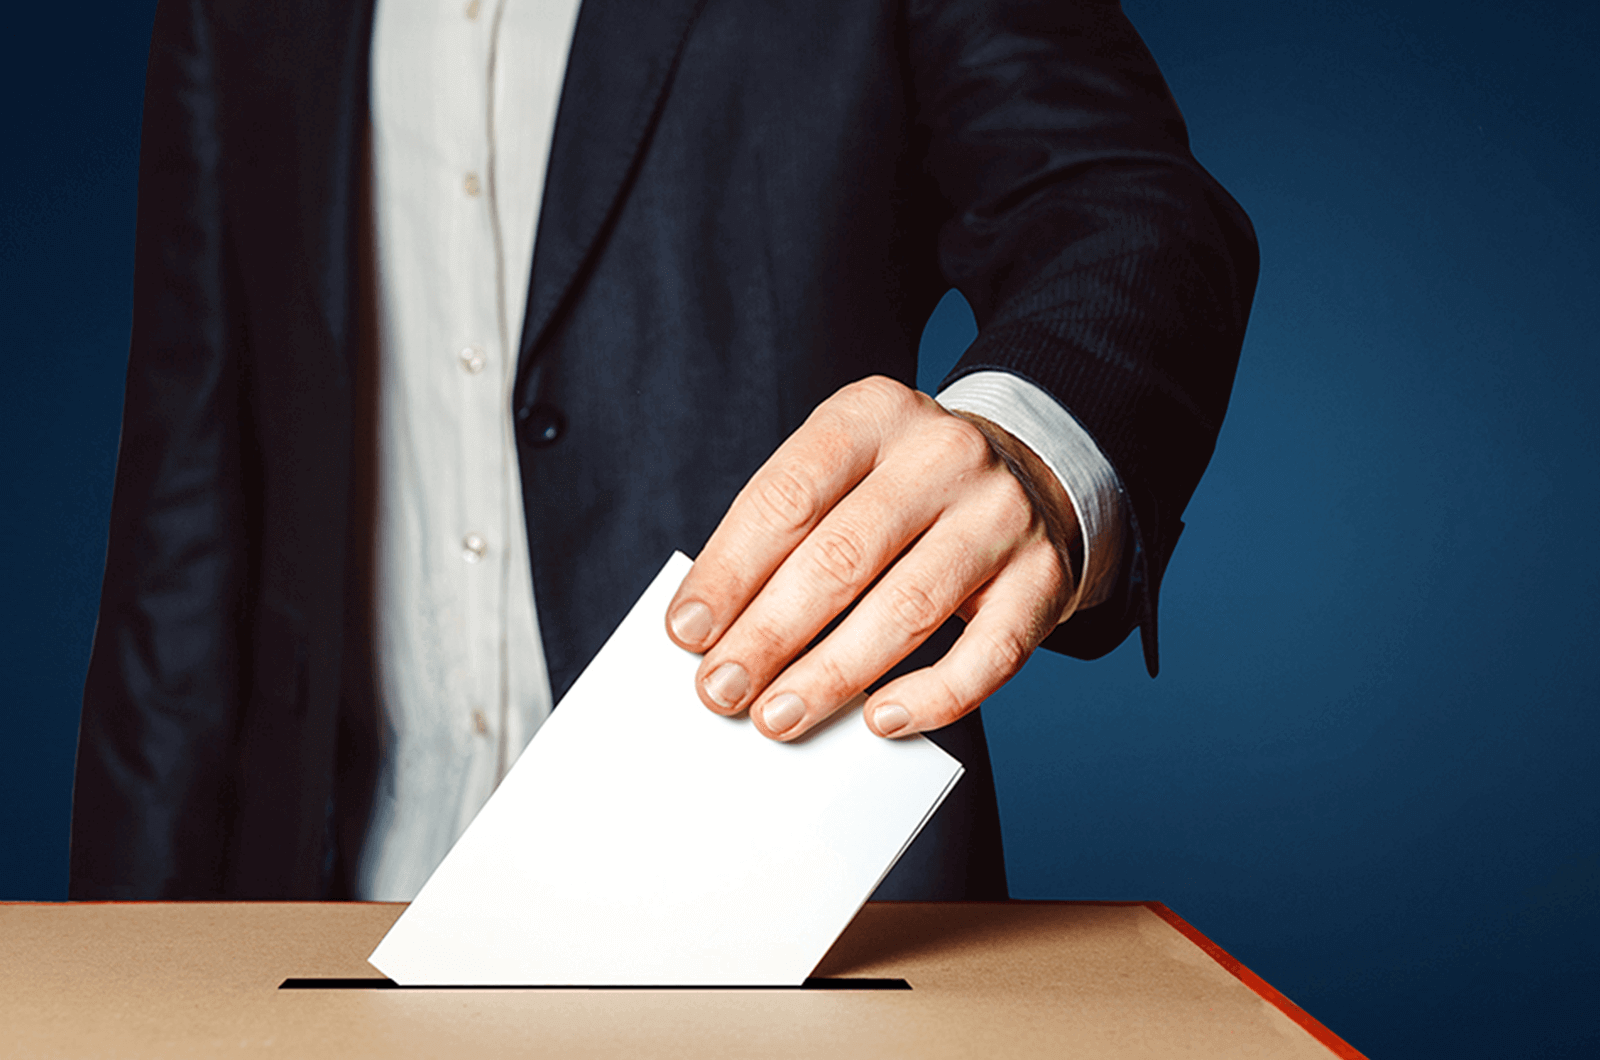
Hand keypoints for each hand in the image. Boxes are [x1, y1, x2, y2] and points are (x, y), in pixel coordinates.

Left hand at [664, 375, 1079, 740]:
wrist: (1030, 475)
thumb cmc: (901, 490)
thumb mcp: (843, 472)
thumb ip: (786, 534)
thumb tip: (715, 630)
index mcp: (873, 414)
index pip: (787, 496)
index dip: (730, 570)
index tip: (687, 632)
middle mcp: (943, 455)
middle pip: (841, 555)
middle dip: (769, 634)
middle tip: (721, 690)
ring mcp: (1001, 515)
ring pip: (907, 608)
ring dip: (832, 674)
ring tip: (777, 715)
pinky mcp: (1043, 578)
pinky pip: (988, 654)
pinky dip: (932, 698)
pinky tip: (881, 720)